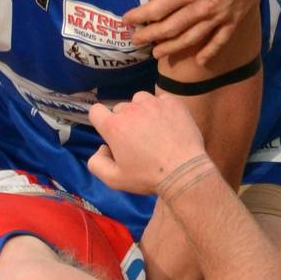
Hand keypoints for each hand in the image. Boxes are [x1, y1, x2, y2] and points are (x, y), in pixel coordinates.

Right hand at [88, 90, 204, 194]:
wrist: (184, 172)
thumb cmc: (148, 177)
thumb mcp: (114, 180)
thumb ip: (96, 163)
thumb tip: (102, 148)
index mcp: (114, 126)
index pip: (95, 111)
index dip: (100, 121)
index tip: (111, 134)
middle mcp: (130, 109)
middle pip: (120, 109)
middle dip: (125, 121)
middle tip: (138, 140)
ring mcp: (152, 103)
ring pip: (139, 100)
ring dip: (142, 111)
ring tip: (153, 128)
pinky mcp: (172, 102)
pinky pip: (160, 99)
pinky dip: (161, 108)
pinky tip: (168, 124)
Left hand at [127, 0, 269, 64]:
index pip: (156, 10)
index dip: (139, 17)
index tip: (127, 20)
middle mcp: (201, 8)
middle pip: (170, 28)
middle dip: (150, 36)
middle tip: (136, 41)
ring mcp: (219, 16)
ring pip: (191, 38)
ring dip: (172, 47)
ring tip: (158, 53)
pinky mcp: (235, 18)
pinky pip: (220, 40)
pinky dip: (209, 52)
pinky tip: (199, 61)